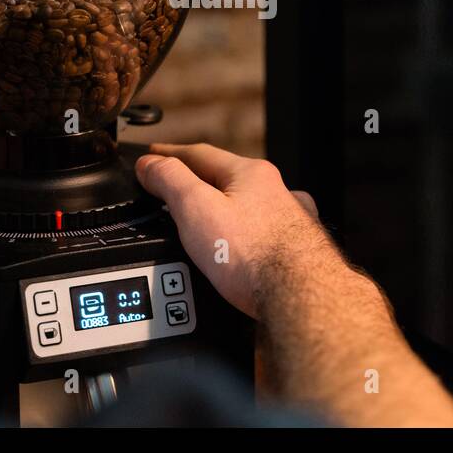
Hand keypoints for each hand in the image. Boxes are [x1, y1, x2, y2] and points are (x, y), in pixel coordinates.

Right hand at [135, 143, 333, 317]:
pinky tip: (242, 250)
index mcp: (251, 175)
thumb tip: (151, 164)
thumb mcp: (196, 208)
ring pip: (251, 208)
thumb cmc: (255, 255)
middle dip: (201, 182)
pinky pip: (264, 235)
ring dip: (227, 210)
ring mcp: (291, 222)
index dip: (171, 154)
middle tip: (176, 187)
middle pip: (230, 179)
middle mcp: (277, 193)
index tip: (153, 155)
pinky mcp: (299, 253)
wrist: (301, 297)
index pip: (201, 155)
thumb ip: (171, 181)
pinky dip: (246, 237)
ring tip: (206, 221)